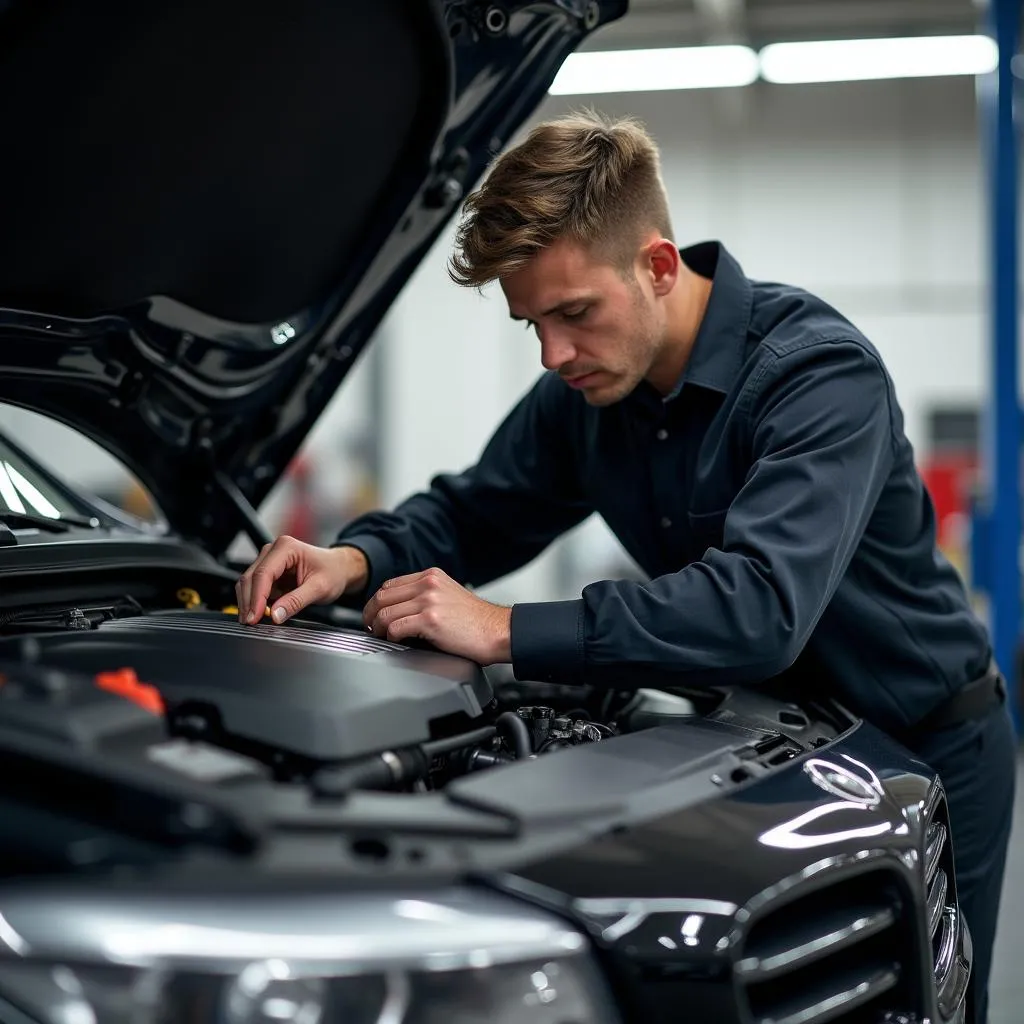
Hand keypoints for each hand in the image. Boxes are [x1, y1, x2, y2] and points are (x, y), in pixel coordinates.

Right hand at [235, 537, 368, 624]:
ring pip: (248, 583)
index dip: (256, 598)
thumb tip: (275, 616)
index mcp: (286, 547)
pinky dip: (255, 602)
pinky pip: (255, 588)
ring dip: (249, 603)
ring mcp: (268, 560)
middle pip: (250, 578)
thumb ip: (296, 602)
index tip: (254, 617)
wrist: (339, 568)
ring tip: (255, 621)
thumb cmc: (333, 572)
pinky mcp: (268, 571)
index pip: (263, 574)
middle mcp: (273, 550)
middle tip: (250, 623)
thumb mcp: (319, 589)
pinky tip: (261, 613)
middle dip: (248, 602)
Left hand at [363, 567, 511, 664]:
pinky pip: (395, 628)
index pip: (390, 584)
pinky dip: (390, 637)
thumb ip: (427, 595)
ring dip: (378, 628)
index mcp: (432, 576)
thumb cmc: (477, 621)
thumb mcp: (449, 595)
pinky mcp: (430, 620)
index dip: (377, 601)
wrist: (498, 631)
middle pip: (382, 596)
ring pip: (385, 613)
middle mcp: (429, 584)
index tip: (374, 613)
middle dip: (370, 614)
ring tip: (381, 636)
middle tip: (371, 627)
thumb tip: (401, 608)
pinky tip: (396, 641)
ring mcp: (429, 601)